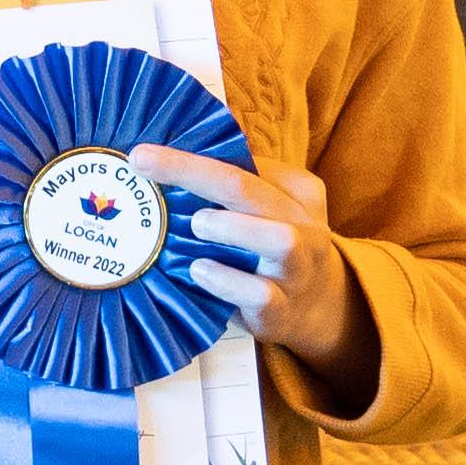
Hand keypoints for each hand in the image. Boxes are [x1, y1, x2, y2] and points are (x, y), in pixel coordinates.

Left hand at [138, 144, 377, 412]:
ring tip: (197, 225)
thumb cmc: (277, 246)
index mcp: (294, 194)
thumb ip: (237, 180)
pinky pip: (262, 295)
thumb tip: (175, 154)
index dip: (189, 157)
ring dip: (231, 228)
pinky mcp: (281, 310)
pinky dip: (228, 282)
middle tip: (143, 166)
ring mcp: (295, 271)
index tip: (140, 153)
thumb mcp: (273, 207)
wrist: (325, 309)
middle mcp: (301, 227)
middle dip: (192, 173)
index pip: (242, 165)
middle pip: (249, 191)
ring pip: (278, 241)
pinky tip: (200, 271)